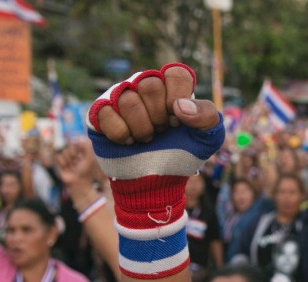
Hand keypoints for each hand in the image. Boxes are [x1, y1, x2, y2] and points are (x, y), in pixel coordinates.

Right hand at [56, 138, 98, 186]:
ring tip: (72, 167)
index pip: (75, 142)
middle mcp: (74, 155)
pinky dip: (63, 163)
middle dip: (72, 153)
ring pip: (63, 152)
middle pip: (69, 146)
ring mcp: (67, 159)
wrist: (78, 183)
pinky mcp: (60, 163)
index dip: (75, 143)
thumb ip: (87, 148)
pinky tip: (66, 168)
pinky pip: (58, 157)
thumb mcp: (88, 159)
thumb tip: (80, 138)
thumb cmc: (85, 172)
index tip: (76, 146)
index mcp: (81, 153)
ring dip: (68, 160)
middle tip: (76, 162)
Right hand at [91, 64, 220, 145]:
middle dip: (159, 117)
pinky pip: (107, 114)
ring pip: (128, 100)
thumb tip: (181, 106)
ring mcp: (120, 98)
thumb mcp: (208, 138)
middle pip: (149, 84)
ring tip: (147, 138)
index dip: (179, 99)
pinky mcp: (99, 113)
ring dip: (142, 129)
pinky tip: (128, 142)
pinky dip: (121, 135)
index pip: (176, 73)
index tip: (178, 120)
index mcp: (170, 86)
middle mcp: (143, 85)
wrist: (158, 182)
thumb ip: (207, 116)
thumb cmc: (182, 154)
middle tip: (162, 131)